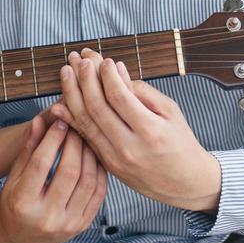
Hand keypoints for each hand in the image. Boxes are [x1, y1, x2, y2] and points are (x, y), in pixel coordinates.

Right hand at [0, 116, 107, 242]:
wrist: (20, 239)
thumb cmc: (14, 204)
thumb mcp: (14, 177)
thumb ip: (28, 149)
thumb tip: (40, 121)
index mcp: (24, 203)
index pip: (41, 163)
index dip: (53, 139)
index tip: (60, 123)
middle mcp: (47, 216)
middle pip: (69, 171)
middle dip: (75, 143)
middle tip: (76, 128)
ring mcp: (68, 223)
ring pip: (88, 181)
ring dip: (90, 155)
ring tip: (86, 140)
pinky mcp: (82, 225)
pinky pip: (99, 193)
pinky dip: (99, 171)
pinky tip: (93, 158)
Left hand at [51, 50, 220, 212]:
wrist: (184, 183)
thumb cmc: (180, 142)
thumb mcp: (171, 112)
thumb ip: (143, 91)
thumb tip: (117, 70)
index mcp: (150, 131)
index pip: (119, 97)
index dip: (107, 75)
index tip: (103, 60)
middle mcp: (130, 147)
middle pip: (97, 108)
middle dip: (85, 79)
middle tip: (79, 59)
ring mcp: (116, 159)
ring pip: (86, 123)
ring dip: (72, 94)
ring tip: (66, 72)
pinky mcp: (108, 166)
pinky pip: (86, 139)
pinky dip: (71, 120)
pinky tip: (59, 104)